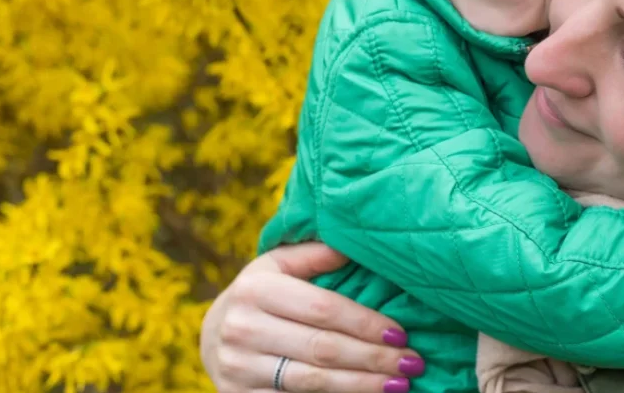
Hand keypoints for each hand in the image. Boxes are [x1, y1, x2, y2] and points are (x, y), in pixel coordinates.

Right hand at [201, 243, 425, 392]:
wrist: (212, 334)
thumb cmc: (262, 293)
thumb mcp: (278, 264)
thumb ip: (314, 254)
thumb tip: (354, 245)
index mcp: (256, 289)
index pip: (324, 309)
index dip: (365, 323)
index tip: (401, 333)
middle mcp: (242, 328)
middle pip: (322, 348)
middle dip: (372, 358)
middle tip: (411, 363)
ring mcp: (238, 367)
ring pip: (312, 381)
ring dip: (361, 385)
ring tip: (398, 384)